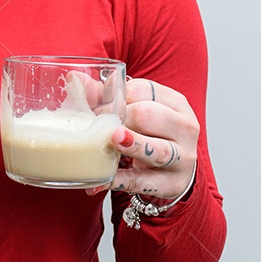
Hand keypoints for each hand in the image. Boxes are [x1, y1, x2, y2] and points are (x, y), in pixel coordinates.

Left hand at [86, 77, 198, 198]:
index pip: (143, 90)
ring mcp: (182, 158)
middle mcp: (184, 127)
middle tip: (96, 128)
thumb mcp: (137, 113)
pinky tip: (101, 179)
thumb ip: (106, 97)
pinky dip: (119, 180)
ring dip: (132, 144)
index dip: (115, 97)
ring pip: (156, 150)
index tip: (96, 109)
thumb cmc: (152, 135)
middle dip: (118, 120)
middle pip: (148, 115)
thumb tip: (76, 78)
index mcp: (175, 103)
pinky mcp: (172, 184)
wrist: (175, 171)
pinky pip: (143, 182)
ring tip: (112, 141)